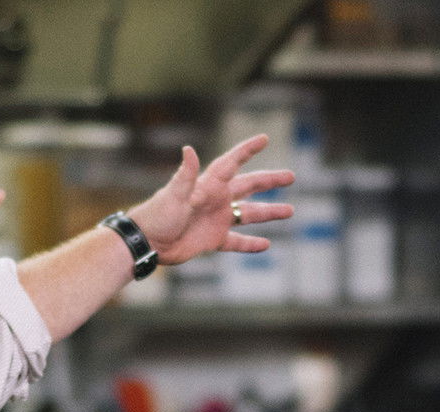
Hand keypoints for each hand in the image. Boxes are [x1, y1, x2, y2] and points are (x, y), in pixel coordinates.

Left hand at [128, 134, 295, 265]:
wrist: (147, 243)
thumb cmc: (157, 215)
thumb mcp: (174, 194)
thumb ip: (185, 174)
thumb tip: (188, 149)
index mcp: (209, 185)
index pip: (232, 162)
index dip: (247, 150)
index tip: (264, 139)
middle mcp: (216, 199)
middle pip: (248, 186)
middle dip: (270, 180)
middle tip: (291, 176)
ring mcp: (216, 219)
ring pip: (248, 214)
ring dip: (268, 212)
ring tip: (290, 211)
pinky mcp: (212, 240)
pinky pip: (237, 242)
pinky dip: (250, 244)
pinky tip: (266, 245)